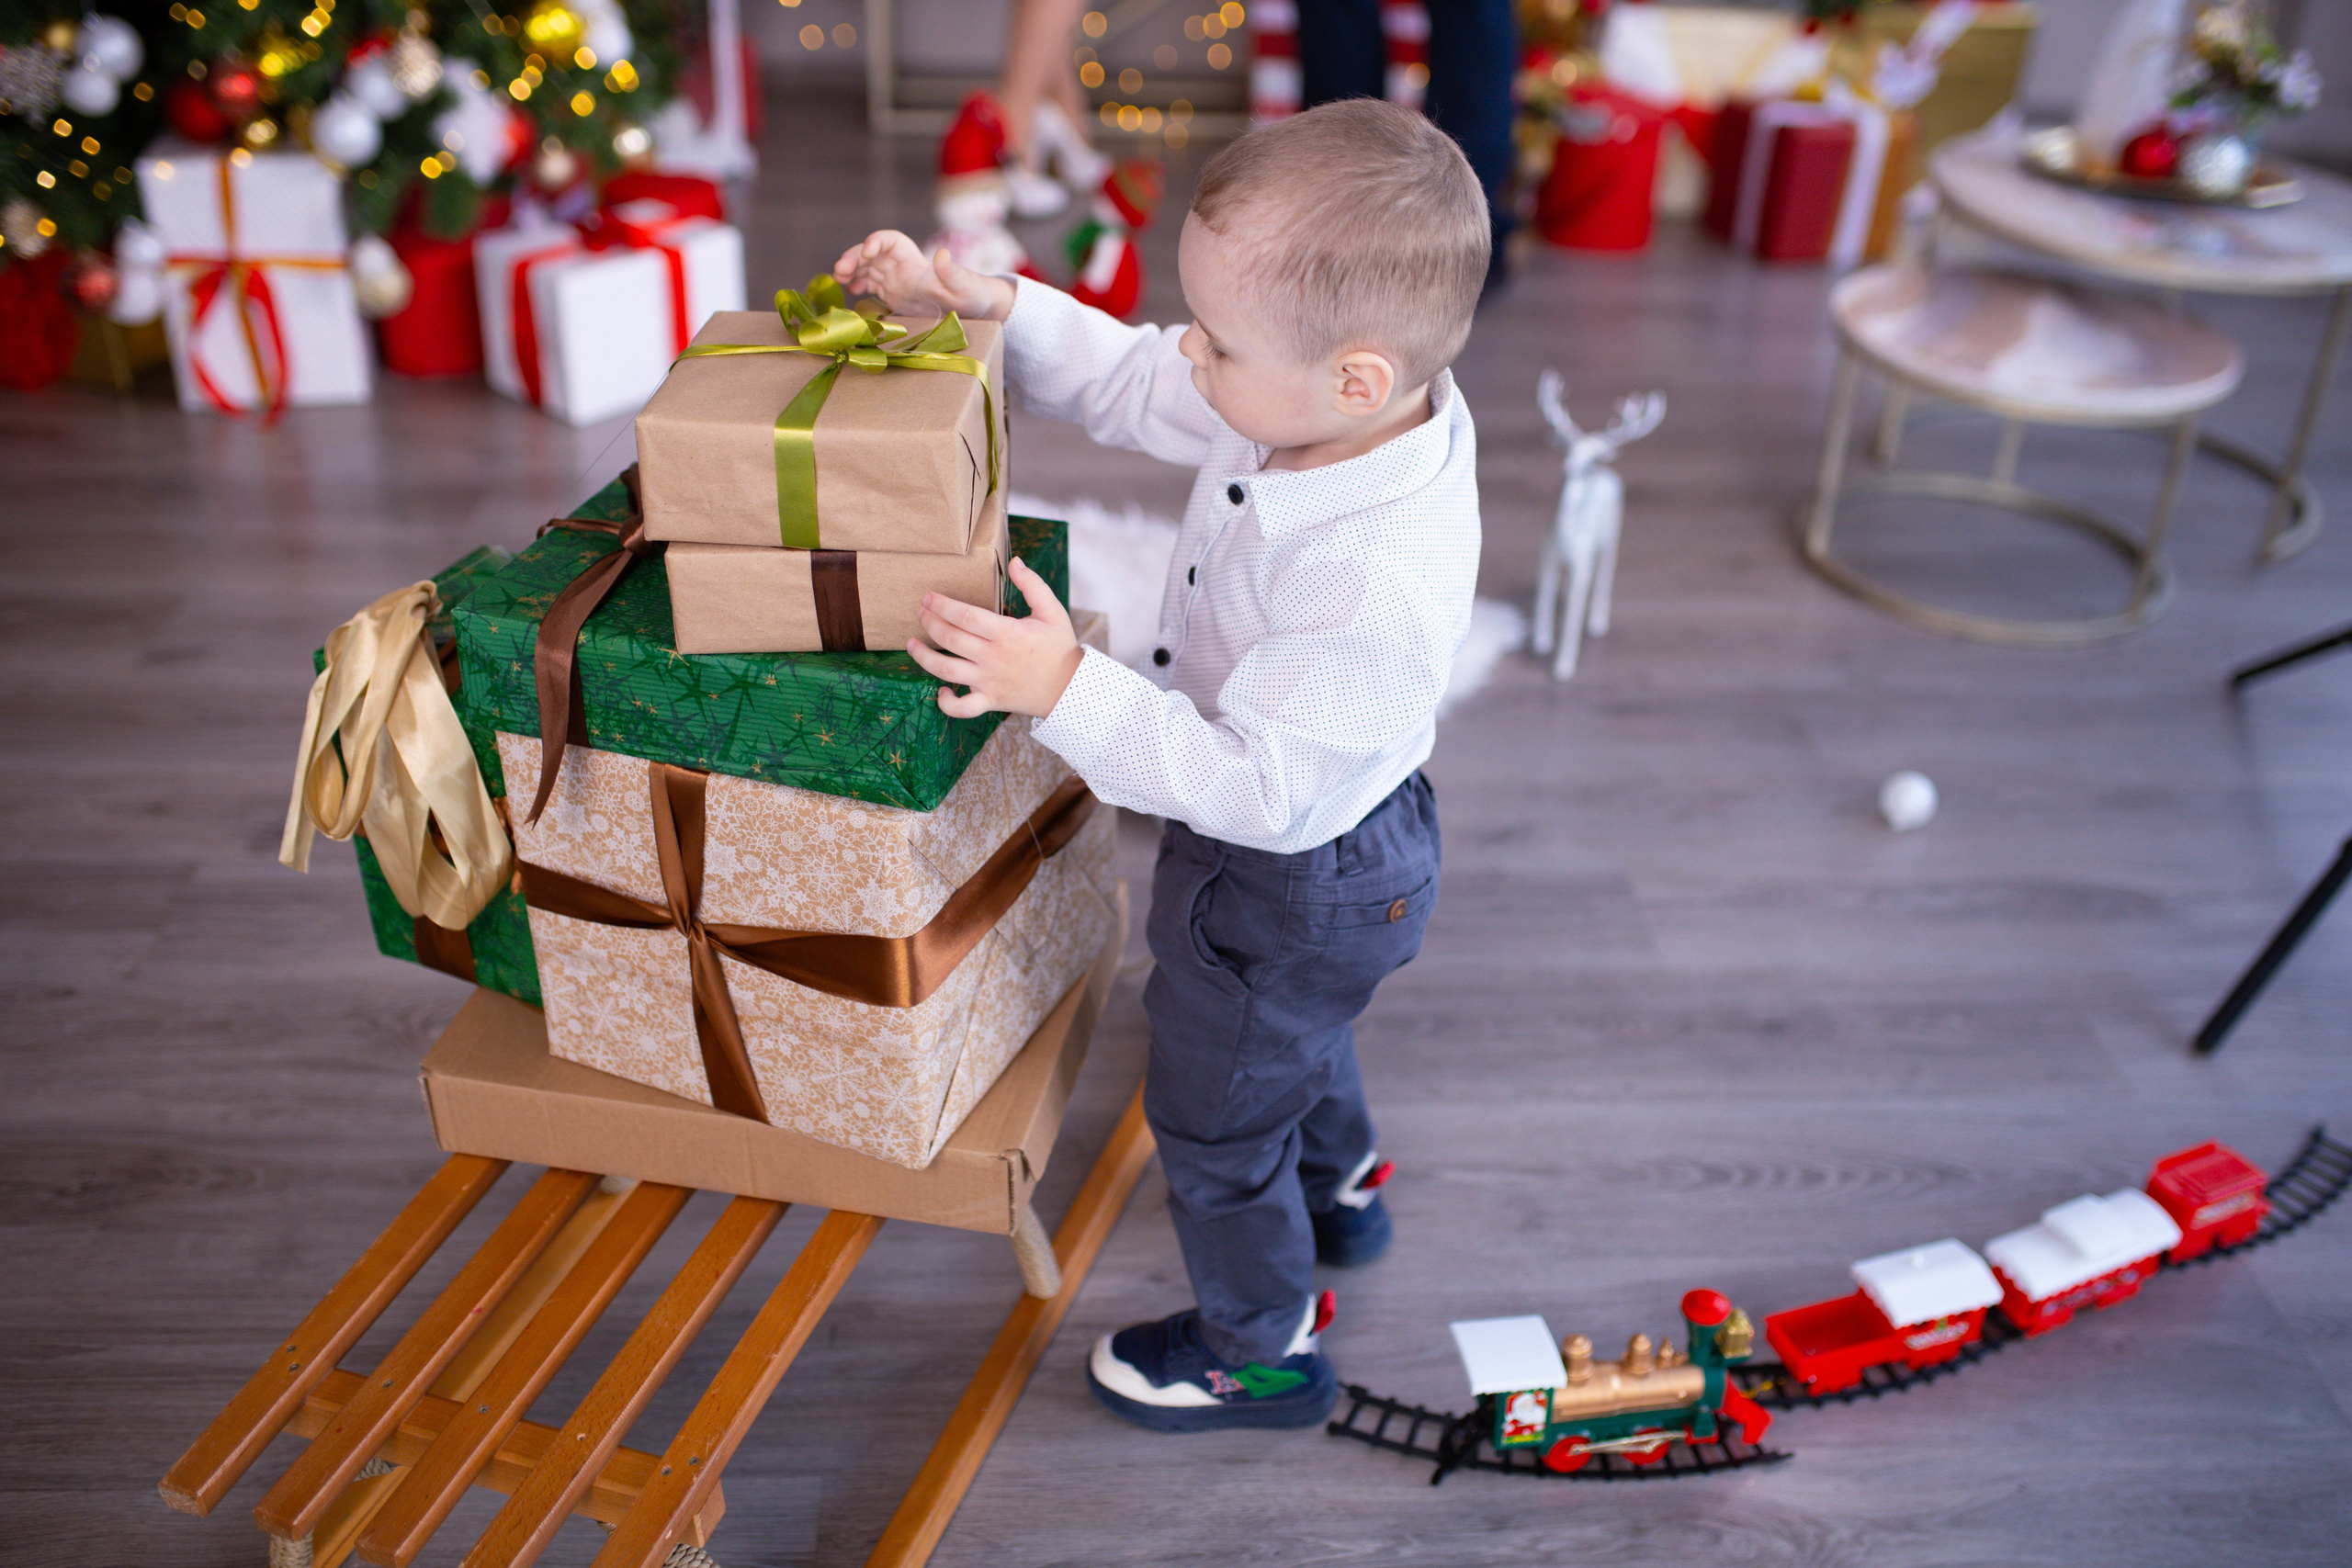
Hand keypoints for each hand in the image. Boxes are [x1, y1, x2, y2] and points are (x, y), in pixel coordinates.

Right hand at [832, 230, 1015, 322]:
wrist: (973, 309)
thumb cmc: (971, 295)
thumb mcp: (964, 287)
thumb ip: (952, 273)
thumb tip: (942, 254)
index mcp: (915, 262)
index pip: (891, 241)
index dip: (876, 241)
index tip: (866, 252)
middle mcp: (902, 268)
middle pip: (872, 254)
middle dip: (854, 257)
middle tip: (838, 270)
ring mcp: (896, 281)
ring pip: (867, 268)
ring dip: (851, 270)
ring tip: (837, 278)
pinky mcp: (893, 296)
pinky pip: (870, 286)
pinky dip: (857, 286)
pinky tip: (849, 292)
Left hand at [908, 558, 1083, 718]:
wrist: (1071, 688)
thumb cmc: (1060, 648)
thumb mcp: (1052, 611)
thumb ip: (1033, 585)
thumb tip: (1015, 561)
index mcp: (1006, 633)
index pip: (965, 615)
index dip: (942, 604)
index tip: (929, 596)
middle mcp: (993, 657)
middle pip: (950, 638)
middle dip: (930, 622)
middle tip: (921, 612)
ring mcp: (989, 681)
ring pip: (946, 671)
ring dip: (923, 657)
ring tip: (910, 643)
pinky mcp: (990, 700)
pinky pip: (963, 709)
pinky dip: (947, 704)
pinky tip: (939, 691)